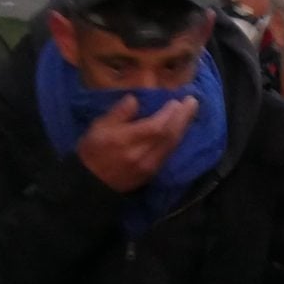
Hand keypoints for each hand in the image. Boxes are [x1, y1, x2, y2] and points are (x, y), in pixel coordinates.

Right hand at [77, 93, 197, 192]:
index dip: (168, 114)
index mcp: (125, 141)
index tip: (176, 101)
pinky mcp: (153, 173)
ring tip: (190, 111)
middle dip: (183, 117)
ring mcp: (149, 166)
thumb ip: (118, 113)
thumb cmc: (92, 151)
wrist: (91, 184)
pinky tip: (181, 129)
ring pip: (172, 145)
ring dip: (183, 127)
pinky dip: (177, 139)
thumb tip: (135, 99)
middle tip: (192, 101)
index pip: (155, 127)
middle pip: (168, 135)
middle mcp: (141, 155)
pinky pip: (169, 153)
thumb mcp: (98, 127)